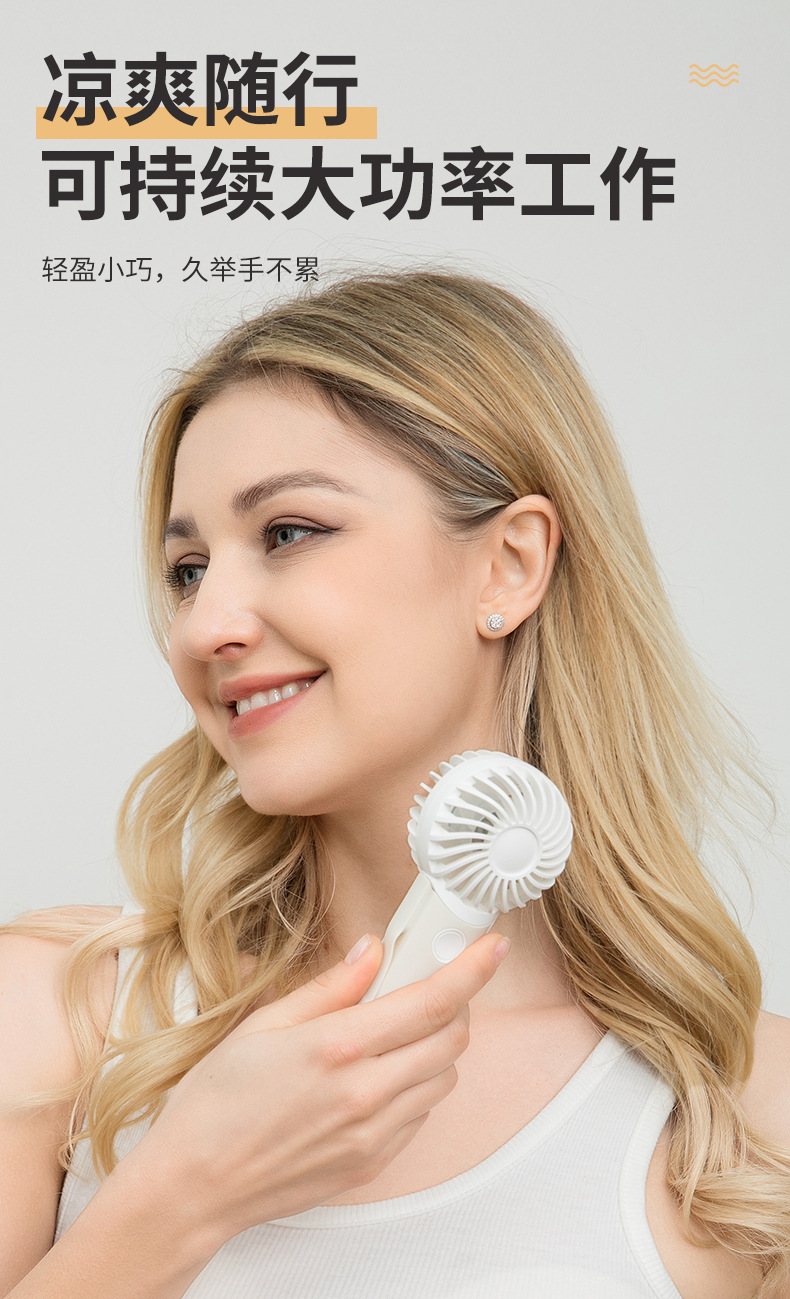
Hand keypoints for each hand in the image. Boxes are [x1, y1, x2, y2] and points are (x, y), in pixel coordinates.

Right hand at [126, 931, 509, 1239]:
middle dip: (453, 1006)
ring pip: (441, 1079)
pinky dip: (414, 1087)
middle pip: (451, 1040)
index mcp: (338, 1048)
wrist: (195, 1185)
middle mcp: (366, 1093)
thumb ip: (329, 987)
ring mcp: (374, 1134)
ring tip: (389, 1036)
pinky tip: (374, 1077)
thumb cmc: (217, 1104)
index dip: (471, 971)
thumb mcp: (264, 1025)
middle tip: (425, 988)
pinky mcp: (374, 1162)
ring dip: (433, 1048)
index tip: (491, 948)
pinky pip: (420, 1115)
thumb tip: (371, 952)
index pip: (431, 1003)